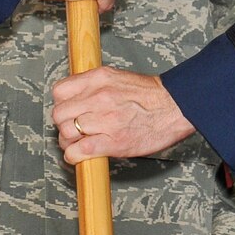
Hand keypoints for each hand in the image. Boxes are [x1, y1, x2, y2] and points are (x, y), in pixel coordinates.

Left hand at [51, 66, 192, 164]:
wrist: (175, 106)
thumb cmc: (149, 95)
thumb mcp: (117, 78)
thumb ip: (94, 86)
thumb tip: (75, 99)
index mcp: (99, 79)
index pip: (59, 91)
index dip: (61, 104)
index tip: (68, 111)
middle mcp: (99, 97)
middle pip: (59, 114)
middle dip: (63, 124)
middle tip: (73, 130)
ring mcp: (105, 119)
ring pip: (67, 133)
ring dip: (68, 142)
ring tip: (77, 144)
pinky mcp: (113, 141)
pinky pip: (80, 150)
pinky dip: (74, 156)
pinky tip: (77, 156)